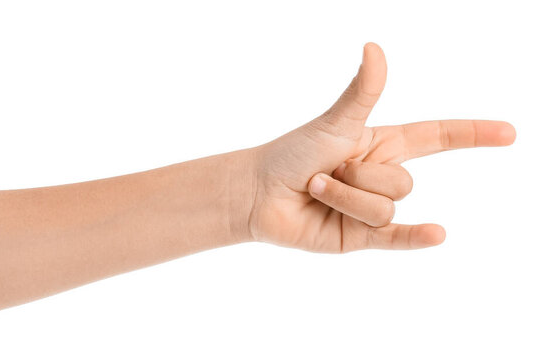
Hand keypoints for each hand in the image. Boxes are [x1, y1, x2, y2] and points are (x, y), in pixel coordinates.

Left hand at [247, 43, 514, 252]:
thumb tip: (375, 48)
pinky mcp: (360, 237)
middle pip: (402, 182)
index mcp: (380, 146)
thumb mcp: (333, 123)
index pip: (436, 138)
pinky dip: (416, 238)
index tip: (508, 133)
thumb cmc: (292, 154)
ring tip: (317, 190)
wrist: (259, 194)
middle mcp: (380, 177)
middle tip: (324, 172)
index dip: (472, 134)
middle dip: (359, 177)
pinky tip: (437, 235)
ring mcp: (372, 209)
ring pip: (385, 207)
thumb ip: (361, 92)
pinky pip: (396, 238)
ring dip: (346, 198)